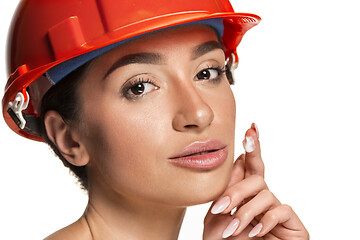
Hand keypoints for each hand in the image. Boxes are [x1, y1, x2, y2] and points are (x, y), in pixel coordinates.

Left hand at [203, 123, 308, 239]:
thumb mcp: (217, 215)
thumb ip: (225, 188)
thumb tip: (231, 158)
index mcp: (245, 192)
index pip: (249, 165)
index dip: (252, 146)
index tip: (251, 128)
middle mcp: (262, 197)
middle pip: (255, 177)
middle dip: (236, 191)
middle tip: (221, 207)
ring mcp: (276, 209)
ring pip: (265, 194)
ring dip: (245, 212)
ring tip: (233, 230)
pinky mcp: (291, 223)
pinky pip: (280, 209)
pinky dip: (264, 221)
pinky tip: (254, 232)